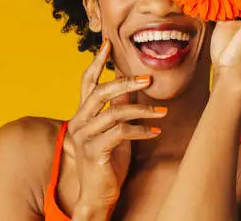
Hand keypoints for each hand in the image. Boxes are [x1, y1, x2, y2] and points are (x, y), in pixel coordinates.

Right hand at [65, 39, 167, 209]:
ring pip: (113, 113)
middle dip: (124, 82)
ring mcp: (83, 137)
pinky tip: (155, 131)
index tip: (107, 44)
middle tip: (148, 78)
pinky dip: (140, 130)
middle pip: (99, 92)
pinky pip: (119, 133)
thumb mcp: (114, 131)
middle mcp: (78, 122)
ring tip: (163, 112)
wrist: (97, 196)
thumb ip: (118, 109)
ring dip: (141, 110)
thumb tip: (130, 86)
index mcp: (81, 115)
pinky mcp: (94, 151)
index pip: (86, 82)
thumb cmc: (107, 162)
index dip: (97, 62)